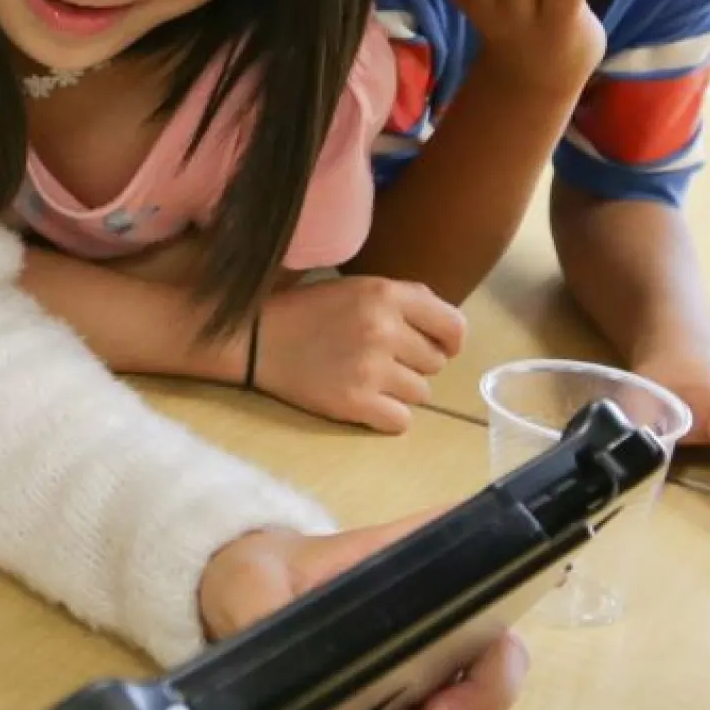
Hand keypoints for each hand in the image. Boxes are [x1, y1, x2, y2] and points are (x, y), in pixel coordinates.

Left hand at [198, 518, 530, 709]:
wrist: (232, 616)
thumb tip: (274, 646)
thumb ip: (262, 604)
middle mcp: (433, 622)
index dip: (505, 592)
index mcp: (411, 566)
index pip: (485, 565)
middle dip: (484, 697)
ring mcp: (421, 675)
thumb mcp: (251, 580)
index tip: (490, 629)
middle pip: (498, 655)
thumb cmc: (257, 576)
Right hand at [250, 275, 465, 432]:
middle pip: (436, 364)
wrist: (256, 338)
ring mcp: (370, 368)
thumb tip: (449, 332)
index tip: (440, 347)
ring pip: (422, 394)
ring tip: (368, 378)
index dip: (451, 341)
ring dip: (401, 391)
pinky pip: (401, 421)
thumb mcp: (359, 287)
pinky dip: (388, 417)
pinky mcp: (354, 403)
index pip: (453, 326)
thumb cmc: (310, 311)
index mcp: (386, 294)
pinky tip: (365, 402)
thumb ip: (406, 300)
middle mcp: (383, 329)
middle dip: (414, 363)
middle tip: (380, 359)